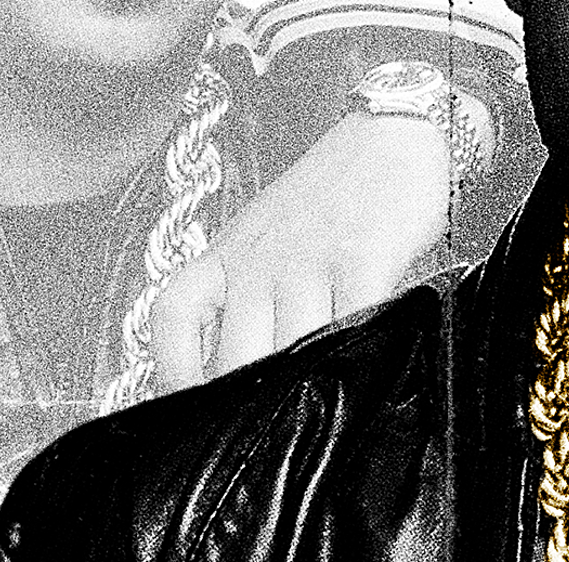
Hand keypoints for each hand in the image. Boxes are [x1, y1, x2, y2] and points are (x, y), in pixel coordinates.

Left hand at [149, 112, 453, 391]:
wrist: (395, 132)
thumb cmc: (337, 189)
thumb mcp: (270, 233)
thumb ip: (249, 293)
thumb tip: (235, 367)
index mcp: (229, 251)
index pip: (174, 318)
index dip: (173, 372)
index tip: (187, 413)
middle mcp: (261, 259)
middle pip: (234, 355)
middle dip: (245, 401)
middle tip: (261, 435)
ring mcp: (310, 260)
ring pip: (290, 350)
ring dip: (299, 391)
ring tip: (311, 418)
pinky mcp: (363, 259)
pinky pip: (351, 324)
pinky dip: (352, 356)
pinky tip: (360, 373)